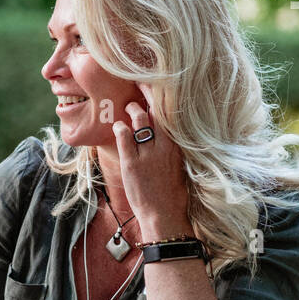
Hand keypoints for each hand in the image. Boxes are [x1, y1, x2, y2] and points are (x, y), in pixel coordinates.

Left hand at [111, 81, 190, 232]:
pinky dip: (120, 127)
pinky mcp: (132, 162)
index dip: (162, 96)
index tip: (155, 85)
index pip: (172, 113)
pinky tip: (119, 126)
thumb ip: (173, 147)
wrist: (164, 214)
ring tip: (129, 106)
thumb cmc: (172, 192)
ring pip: (140, 119)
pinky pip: (124, 136)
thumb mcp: (179, 165)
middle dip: (147, 94)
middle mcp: (166, 145)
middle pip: (157, 110)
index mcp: (179, 145)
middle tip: (139, 85)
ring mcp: (149, 153)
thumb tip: (166, 132)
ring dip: (133, 109)